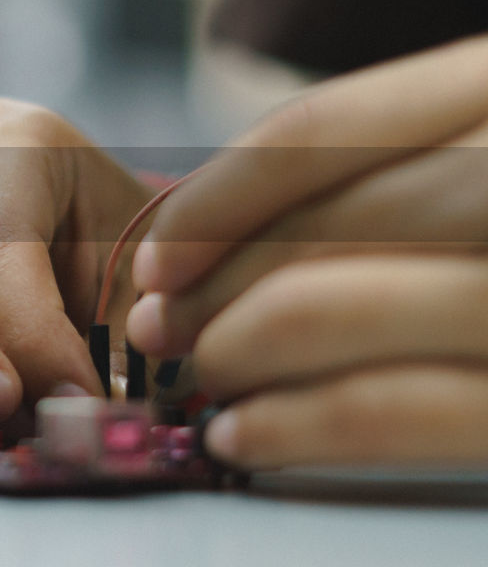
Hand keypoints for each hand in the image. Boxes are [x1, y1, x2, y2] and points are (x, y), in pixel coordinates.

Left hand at [128, 36, 487, 468]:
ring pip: (340, 307)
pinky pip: (399, 411)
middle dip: (214, 282)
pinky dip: (300, 427)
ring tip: (197, 384)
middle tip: (157, 331)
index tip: (155, 252)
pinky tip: (247, 438)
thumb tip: (227, 229)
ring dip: (237, 352)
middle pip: (322, 222)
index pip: (328, 128)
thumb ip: (411, 164)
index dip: (219, 194)